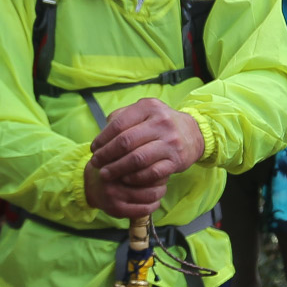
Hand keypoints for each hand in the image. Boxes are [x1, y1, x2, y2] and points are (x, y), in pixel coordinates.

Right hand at [85, 160, 166, 219]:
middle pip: (150, 177)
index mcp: (114, 160)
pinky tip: (154, 201)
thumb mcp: (117, 154)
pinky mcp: (116, 210)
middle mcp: (113, 178)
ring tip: (160, 188)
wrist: (90, 187)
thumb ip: (134, 152)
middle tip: (162, 176)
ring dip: (160, 191)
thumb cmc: (110, 167)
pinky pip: (144, 210)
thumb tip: (160, 153)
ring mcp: (114, 196)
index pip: (144, 160)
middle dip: (161, 177)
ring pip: (151, 194)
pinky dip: (154, 205)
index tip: (160, 163)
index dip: (156, 162)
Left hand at [89, 97, 205, 189]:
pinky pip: (152, 173)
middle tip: (96, 163)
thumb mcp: (144, 113)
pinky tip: (125, 179)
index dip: (102, 139)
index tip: (93, 149)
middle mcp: (161, 122)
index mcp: (149, 107)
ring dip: (117, 169)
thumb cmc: (159, 124)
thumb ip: (122, 118)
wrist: (193, 133)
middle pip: (126, 142)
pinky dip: (135, 178)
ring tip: (105, 174)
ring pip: (137, 159)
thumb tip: (101, 136)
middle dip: (106, 155)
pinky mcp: (177, 160)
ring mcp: (170, 142)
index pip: (118, 124)